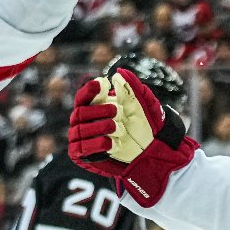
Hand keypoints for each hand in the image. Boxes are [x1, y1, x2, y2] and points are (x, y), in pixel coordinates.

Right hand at [67, 68, 195, 205]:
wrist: (148, 154)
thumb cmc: (141, 129)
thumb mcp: (139, 106)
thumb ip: (130, 88)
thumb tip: (118, 74)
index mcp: (94, 107)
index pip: (83, 97)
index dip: (90, 90)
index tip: (102, 84)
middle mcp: (84, 122)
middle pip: (80, 112)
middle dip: (98, 110)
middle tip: (117, 110)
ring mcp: (81, 138)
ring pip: (80, 130)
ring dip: (100, 127)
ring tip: (118, 128)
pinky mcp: (81, 155)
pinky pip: (81, 148)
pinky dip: (95, 144)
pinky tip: (110, 143)